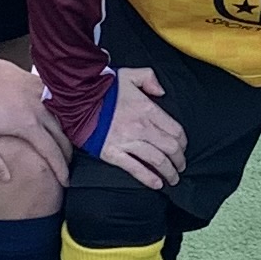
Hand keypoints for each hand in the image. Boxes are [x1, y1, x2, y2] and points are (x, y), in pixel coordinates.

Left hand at [0, 56, 70, 190]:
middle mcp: (40, 111)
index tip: (65, 181)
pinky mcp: (35, 82)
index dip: (61, 169)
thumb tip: (6, 179)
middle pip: (62, 137)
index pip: (52, 152)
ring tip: (61, 146)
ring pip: (60, 119)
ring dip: (63, 135)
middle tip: (65, 166)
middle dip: (66, 154)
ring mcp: (40, 94)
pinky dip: (56, 115)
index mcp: (28, 126)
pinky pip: (53, 102)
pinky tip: (51, 118)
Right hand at [95, 65, 186, 190]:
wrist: (77, 100)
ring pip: (157, 161)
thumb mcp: (129, 75)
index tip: (183, 148)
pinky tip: (157, 184)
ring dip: (169, 172)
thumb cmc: (103, 88)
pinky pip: (135, 169)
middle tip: (180, 165)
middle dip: (179, 160)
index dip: (183, 142)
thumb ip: (149, 78)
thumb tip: (161, 92)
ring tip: (173, 178)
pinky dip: (149, 179)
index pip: (175, 130)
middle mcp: (141, 127)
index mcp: (147, 109)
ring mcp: (127, 142)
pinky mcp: (113, 153)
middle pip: (170, 148)